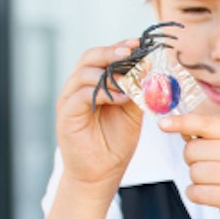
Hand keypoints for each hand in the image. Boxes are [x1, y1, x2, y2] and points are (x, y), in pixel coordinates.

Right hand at [54, 41, 145, 188]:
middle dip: (112, 53)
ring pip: (84, 74)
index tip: (139, 44)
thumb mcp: (133, 113)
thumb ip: (139, 92)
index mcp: (95, 85)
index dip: (120, 49)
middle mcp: (79, 88)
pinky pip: (81, 96)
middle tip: (131, 53)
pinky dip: (103, 94)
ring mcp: (70, 101)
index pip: (103, 57)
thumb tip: (152, 71)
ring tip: (132, 80)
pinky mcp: (66, 115)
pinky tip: (123, 98)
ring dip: (110, 74)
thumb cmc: (115, 143)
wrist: (101, 174)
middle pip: (90, 59)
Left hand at [158, 112, 219, 218]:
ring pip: (193, 173)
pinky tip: (213, 195)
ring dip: (197, 181)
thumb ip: (207, 136)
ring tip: (217, 184)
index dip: (181, 122)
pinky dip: (197, 195)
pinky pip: (196, 192)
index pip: (204, 124)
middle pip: (191, 151)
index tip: (163, 124)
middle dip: (193, 161)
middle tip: (212, 169)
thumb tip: (173, 124)